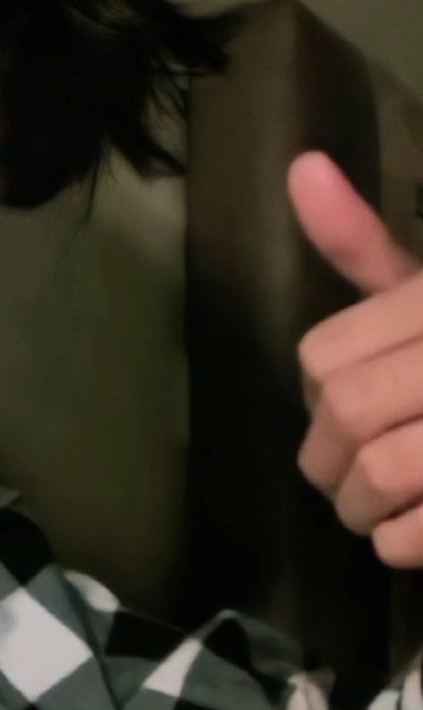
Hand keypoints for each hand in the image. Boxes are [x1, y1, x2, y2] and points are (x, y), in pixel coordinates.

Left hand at [288, 150, 422, 566]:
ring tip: (369, 509)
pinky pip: (420, 532)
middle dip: (327, 460)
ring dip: (359, 507)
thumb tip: (299, 167)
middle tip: (338, 478)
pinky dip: (400, 543)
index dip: (315, 394)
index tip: (334, 410)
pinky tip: (407, 531)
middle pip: (349, 412)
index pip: (324, 356)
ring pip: (383, 471)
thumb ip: (366, 245)